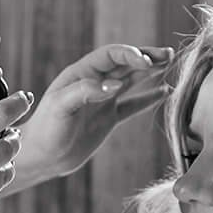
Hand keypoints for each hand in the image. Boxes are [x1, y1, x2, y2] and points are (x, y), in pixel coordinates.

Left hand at [12, 43, 172, 186]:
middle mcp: (94, 83)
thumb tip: (116, 85)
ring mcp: (103, 101)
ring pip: (132, 80)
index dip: (130, 55)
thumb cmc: (46, 130)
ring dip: (150, 72)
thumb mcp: (61, 107)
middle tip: (169, 54)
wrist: (42, 157)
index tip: (146, 62)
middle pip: (125, 64)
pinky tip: (165, 91)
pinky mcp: (108, 118)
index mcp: (80, 74)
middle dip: (147, 57)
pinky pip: (133, 104)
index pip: (110, 56)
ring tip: (170, 62)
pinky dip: (149, 98)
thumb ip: (86, 91)